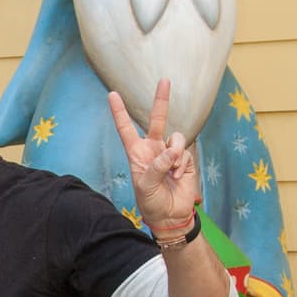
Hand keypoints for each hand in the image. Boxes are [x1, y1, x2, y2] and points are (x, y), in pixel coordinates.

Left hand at [109, 79, 199, 233]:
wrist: (169, 215)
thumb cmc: (151, 202)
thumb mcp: (146, 185)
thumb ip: (157, 166)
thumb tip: (172, 150)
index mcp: (136, 153)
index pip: (126, 129)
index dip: (119, 112)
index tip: (112, 94)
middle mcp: (153, 149)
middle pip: (157, 120)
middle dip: (161, 101)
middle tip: (165, 80)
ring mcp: (169, 153)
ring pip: (176, 138)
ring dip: (175, 153)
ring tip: (172, 171)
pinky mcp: (184, 160)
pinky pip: (185, 152)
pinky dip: (182, 164)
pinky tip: (177, 177)